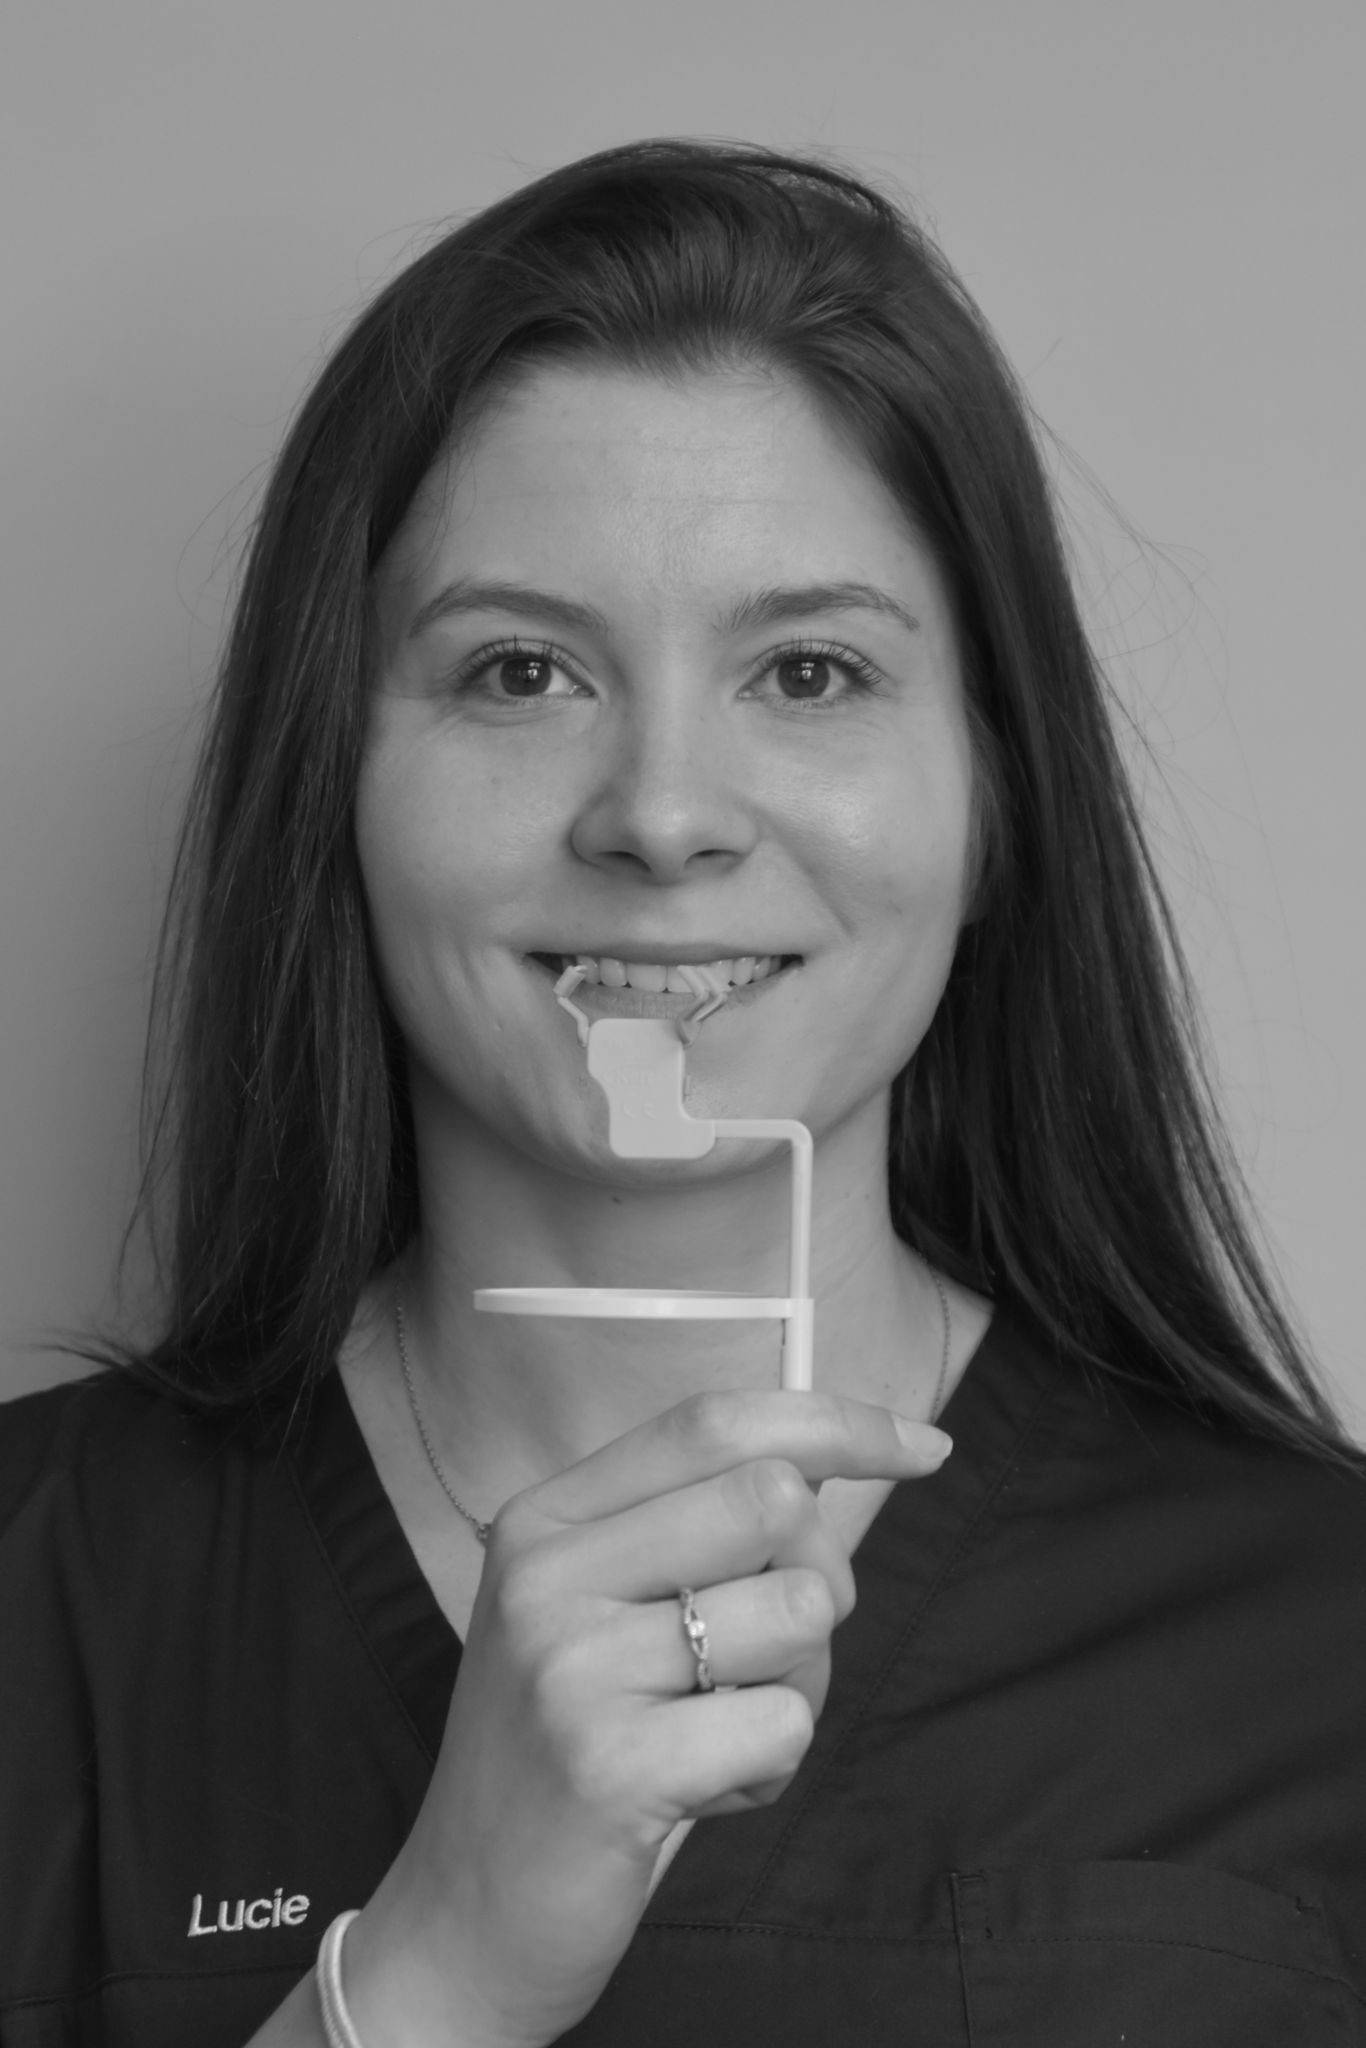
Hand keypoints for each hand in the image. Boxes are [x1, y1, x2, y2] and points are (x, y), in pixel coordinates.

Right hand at [343, 1388, 951, 2046]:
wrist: (468, 1914)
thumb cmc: (570, 1746)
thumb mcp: (598, 1606)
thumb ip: (692, 1525)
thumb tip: (835, 1455)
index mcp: (546, 1516)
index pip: (714, 1421)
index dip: (836, 1421)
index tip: (923, 1443)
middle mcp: (548, 1571)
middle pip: (772, 1499)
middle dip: (820, 1574)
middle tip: (771, 1652)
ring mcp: (572, 1665)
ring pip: (799, 1609)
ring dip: (801, 1682)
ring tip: (721, 1730)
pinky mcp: (610, 1766)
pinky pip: (786, 1723)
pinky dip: (773, 1764)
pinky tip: (703, 1790)